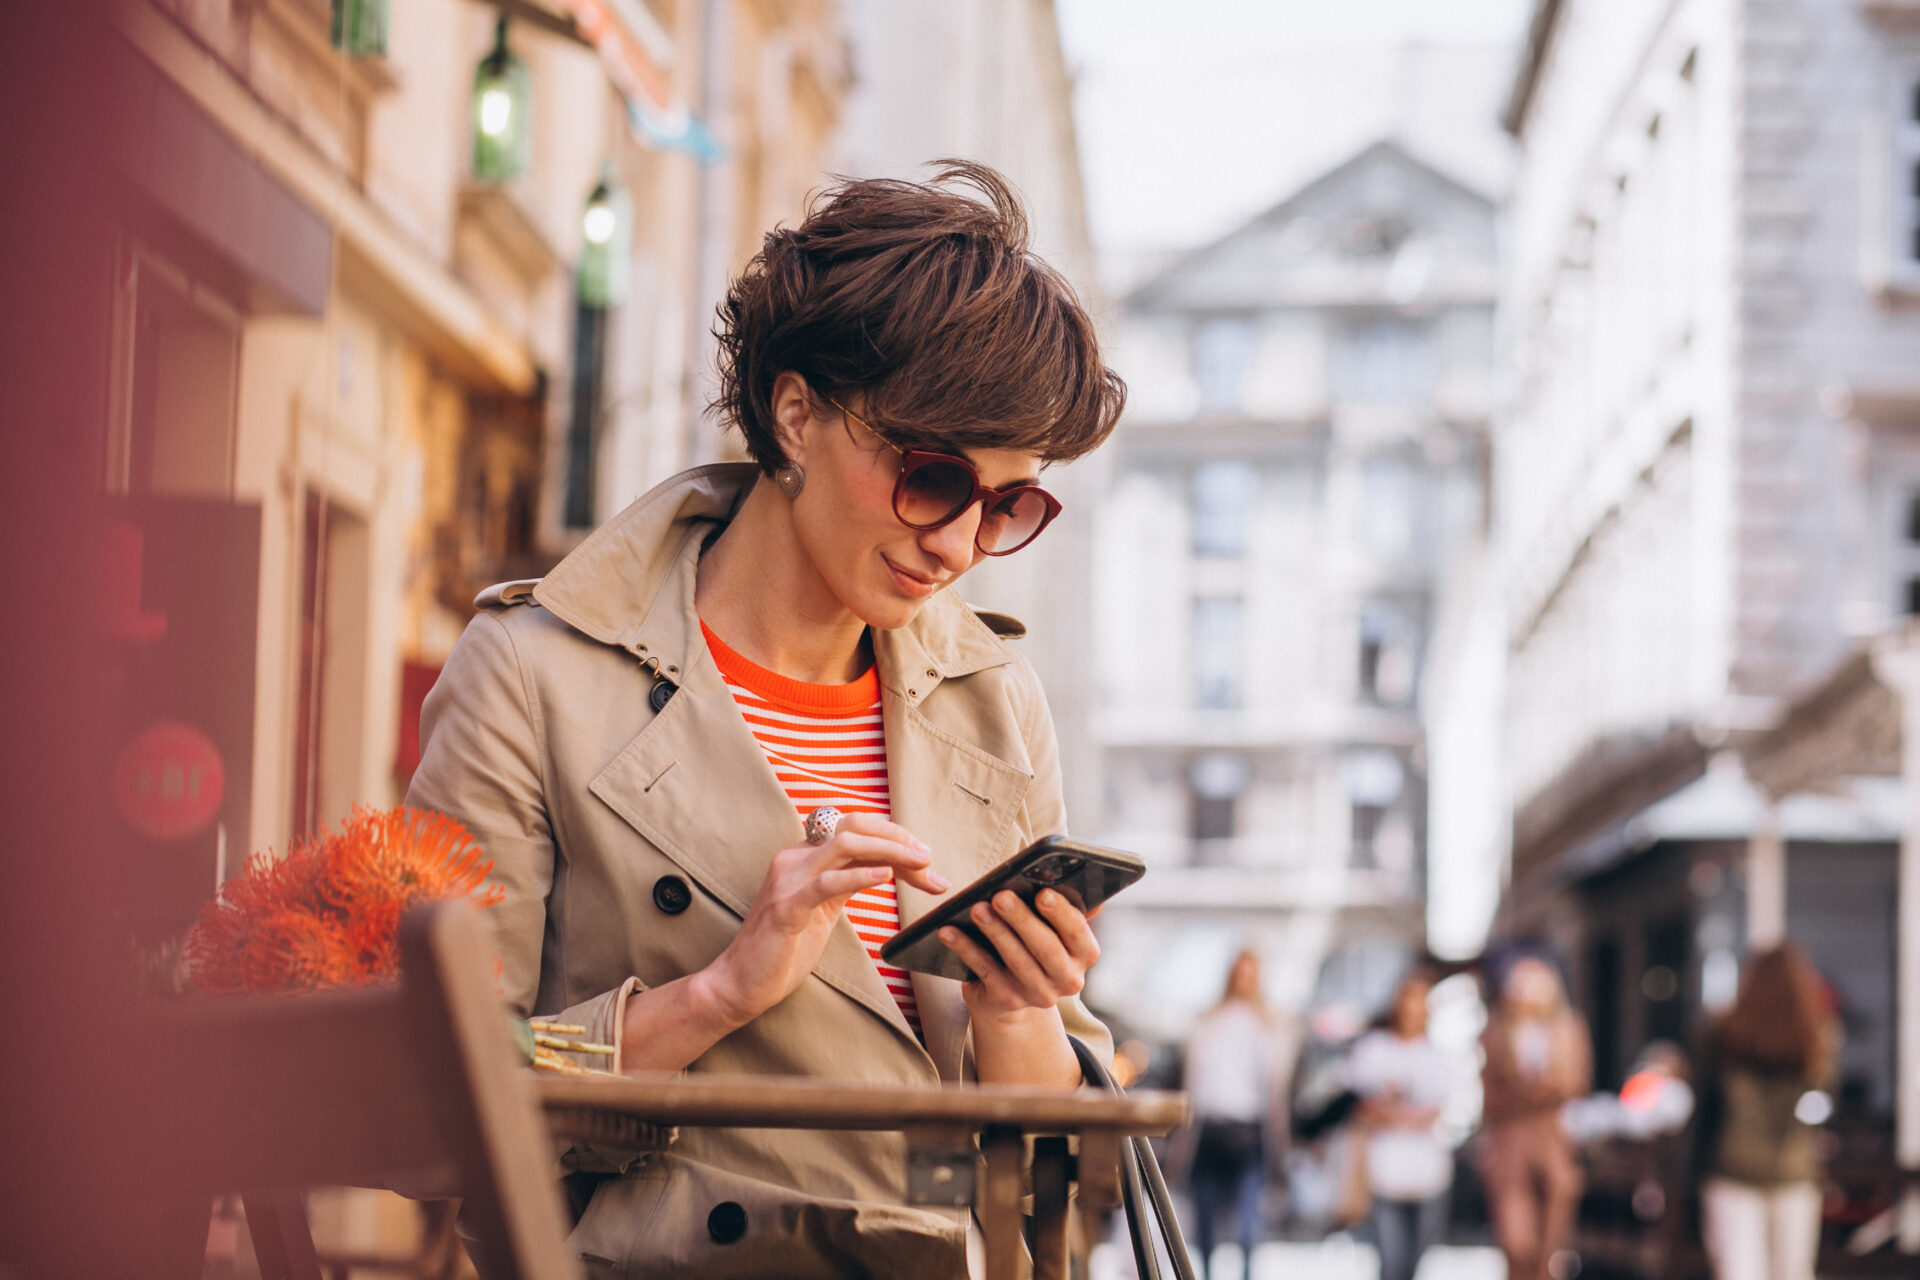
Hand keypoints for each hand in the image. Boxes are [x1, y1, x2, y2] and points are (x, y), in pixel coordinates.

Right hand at [699, 813, 947, 1026]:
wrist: (740, 983)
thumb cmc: (783, 948)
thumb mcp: (823, 908)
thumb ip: (847, 882)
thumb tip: (886, 866)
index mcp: (803, 855)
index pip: (854, 828)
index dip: (893, 835)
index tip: (924, 855)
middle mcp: (794, 858)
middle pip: (853, 826)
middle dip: (897, 837)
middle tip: (928, 856)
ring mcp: (788, 880)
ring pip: (845, 845)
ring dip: (890, 851)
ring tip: (921, 863)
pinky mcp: (786, 908)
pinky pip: (827, 882)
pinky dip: (860, 875)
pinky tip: (887, 876)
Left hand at [937, 886, 1100, 1027]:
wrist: (1012, 990)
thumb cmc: (1034, 943)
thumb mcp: (1053, 927)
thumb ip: (1061, 907)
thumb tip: (1063, 878)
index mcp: (1084, 953)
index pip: (1077, 931)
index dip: (1061, 913)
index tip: (1043, 893)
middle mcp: (1068, 978)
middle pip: (1046, 948)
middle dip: (1021, 920)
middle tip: (1001, 895)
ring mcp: (1038, 993)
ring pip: (1016, 960)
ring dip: (995, 931)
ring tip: (976, 908)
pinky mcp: (1008, 1000)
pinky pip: (985, 971)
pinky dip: (966, 949)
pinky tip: (949, 931)